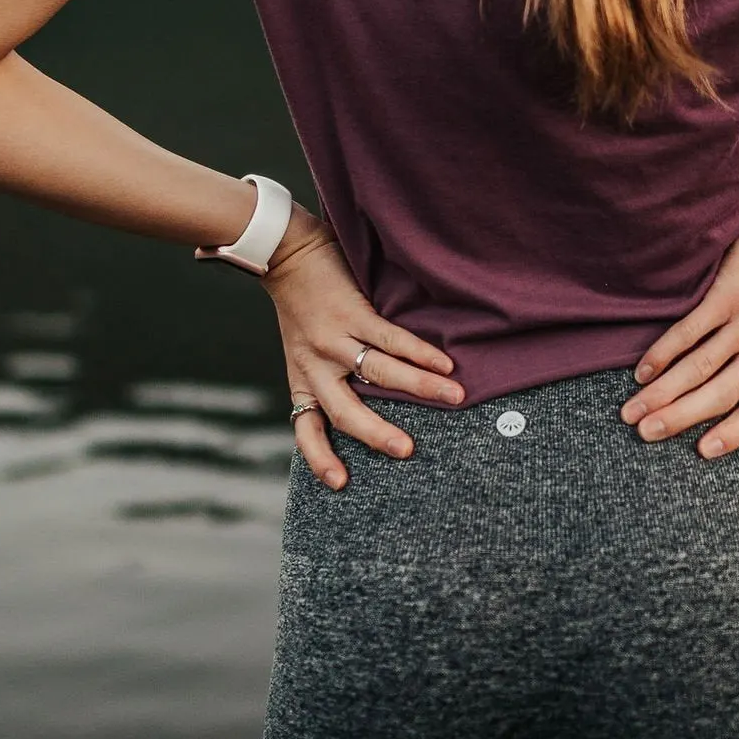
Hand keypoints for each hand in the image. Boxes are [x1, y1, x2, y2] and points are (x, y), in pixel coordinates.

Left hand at [262, 211, 462, 488]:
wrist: (284, 254)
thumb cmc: (299, 305)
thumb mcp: (301, 350)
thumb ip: (325, 376)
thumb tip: (366, 403)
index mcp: (302, 379)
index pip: (306, 428)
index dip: (320, 458)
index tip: (340, 484)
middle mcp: (316, 366)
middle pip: (345, 411)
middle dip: (377, 433)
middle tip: (408, 450)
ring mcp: (334, 340)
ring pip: (379, 373)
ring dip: (420, 387)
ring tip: (454, 397)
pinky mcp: (352, 313)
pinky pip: (391, 339)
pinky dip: (420, 352)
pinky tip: (445, 362)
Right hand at [623, 195, 738, 457]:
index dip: (734, 435)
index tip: (703, 452)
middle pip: (719, 394)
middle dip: (680, 418)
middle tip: (645, 435)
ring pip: (699, 367)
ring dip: (663, 393)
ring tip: (633, 412)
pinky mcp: (726, 296)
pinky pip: (690, 332)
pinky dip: (664, 353)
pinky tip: (642, 372)